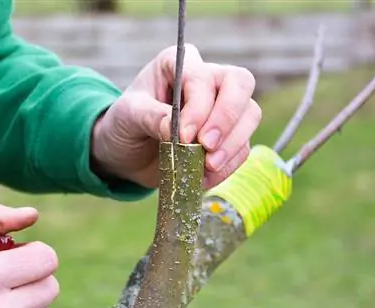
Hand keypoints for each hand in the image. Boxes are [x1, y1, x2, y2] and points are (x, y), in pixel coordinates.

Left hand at [92, 44, 261, 188]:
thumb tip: (177, 130)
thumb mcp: (127, 116)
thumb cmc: (124, 124)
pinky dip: (228, 165)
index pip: (203, 77)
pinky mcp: (228, 135)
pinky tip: (205, 177)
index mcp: (179, 64)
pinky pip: (242, 147)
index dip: (199, 108)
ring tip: (207, 167)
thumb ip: (151, 117)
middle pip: (240, 84)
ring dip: (232, 145)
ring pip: (250, 115)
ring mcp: (222, 107)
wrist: (127, 152)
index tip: (183, 137)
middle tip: (207, 148)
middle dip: (227, 119)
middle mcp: (207, 79)